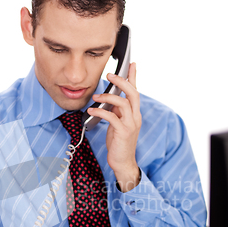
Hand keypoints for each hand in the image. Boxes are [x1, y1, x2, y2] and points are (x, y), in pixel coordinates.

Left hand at [87, 62, 141, 191]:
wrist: (123, 162)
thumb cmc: (119, 143)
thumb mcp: (118, 124)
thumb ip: (117, 112)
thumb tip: (109, 100)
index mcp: (134, 113)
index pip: (136, 91)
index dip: (134, 77)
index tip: (132, 64)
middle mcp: (135, 117)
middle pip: (133, 93)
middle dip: (122, 82)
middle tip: (110, 75)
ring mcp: (130, 124)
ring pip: (124, 103)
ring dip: (108, 97)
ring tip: (96, 96)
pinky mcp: (123, 132)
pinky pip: (112, 118)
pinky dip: (101, 112)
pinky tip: (92, 110)